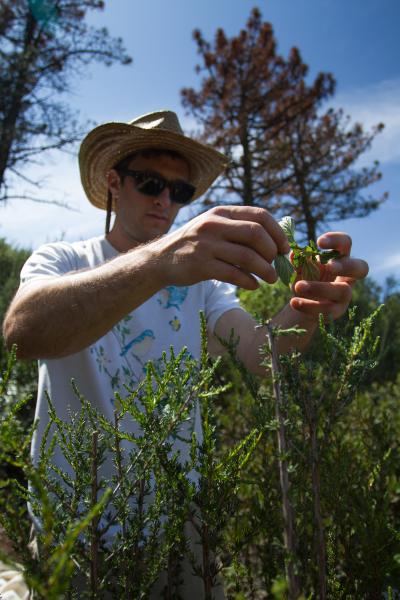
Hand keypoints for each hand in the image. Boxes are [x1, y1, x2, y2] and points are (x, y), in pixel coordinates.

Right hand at [156, 206, 289, 288]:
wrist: (161, 260)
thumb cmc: (195, 245)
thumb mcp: (214, 227)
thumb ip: (238, 228)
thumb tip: (276, 241)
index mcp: (221, 212)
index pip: (259, 215)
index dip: (277, 232)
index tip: (283, 248)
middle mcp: (214, 225)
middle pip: (256, 234)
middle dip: (272, 252)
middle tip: (276, 264)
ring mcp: (206, 245)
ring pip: (248, 257)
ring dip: (265, 270)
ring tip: (271, 279)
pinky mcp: (201, 265)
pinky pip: (234, 274)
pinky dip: (249, 282)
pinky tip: (253, 285)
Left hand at [289, 232, 368, 320]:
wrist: (300, 303)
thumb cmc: (305, 278)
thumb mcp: (300, 268)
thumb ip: (298, 261)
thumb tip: (294, 253)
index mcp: (339, 258)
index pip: (346, 243)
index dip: (336, 240)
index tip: (319, 242)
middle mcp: (347, 276)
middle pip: (361, 268)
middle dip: (346, 266)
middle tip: (330, 266)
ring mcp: (345, 295)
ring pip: (342, 291)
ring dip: (320, 288)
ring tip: (298, 286)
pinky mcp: (337, 311)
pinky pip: (327, 309)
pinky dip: (309, 306)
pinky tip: (294, 302)